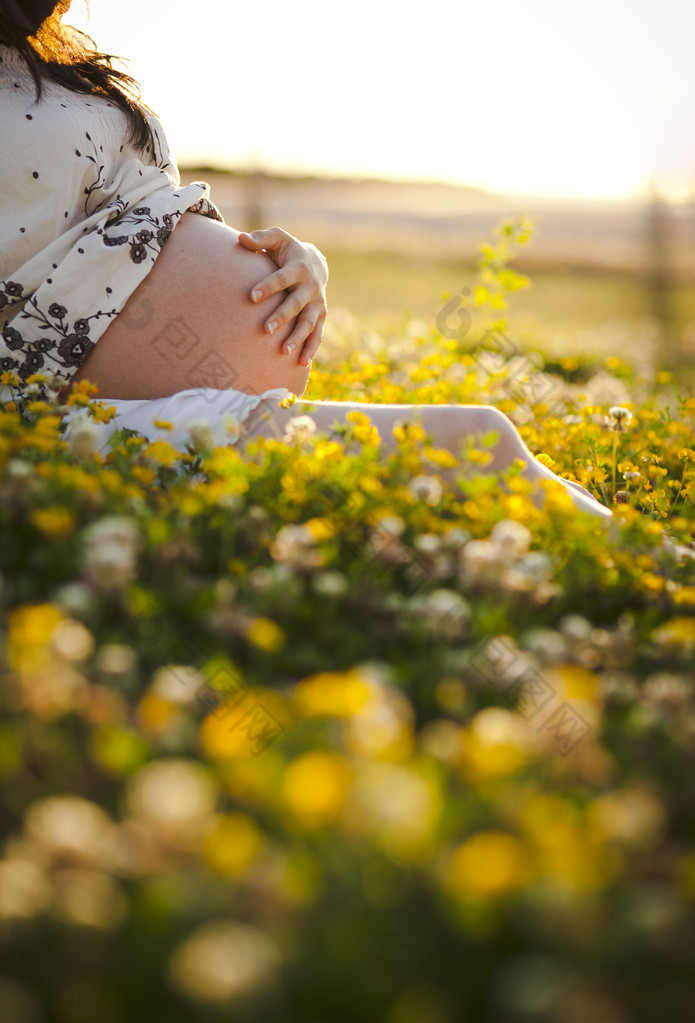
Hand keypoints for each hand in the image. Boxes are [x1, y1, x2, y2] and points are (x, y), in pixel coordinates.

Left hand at [238, 227, 327, 367]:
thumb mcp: (278, 239)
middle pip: (296, 304)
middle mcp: (312, 287)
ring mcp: (318, 303)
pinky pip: (317, 334)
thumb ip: (260, 239)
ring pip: (308, 322)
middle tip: (266, 330)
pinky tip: (302, 363)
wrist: (315, 263)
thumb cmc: (288, 251)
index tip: (251, 297)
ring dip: (297, 337)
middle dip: (282, 317)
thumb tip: (240, 238)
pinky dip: (311, 348)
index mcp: (300, 267)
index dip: (268, 287)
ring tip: (283, 351)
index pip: (282, 278)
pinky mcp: (320, 316)